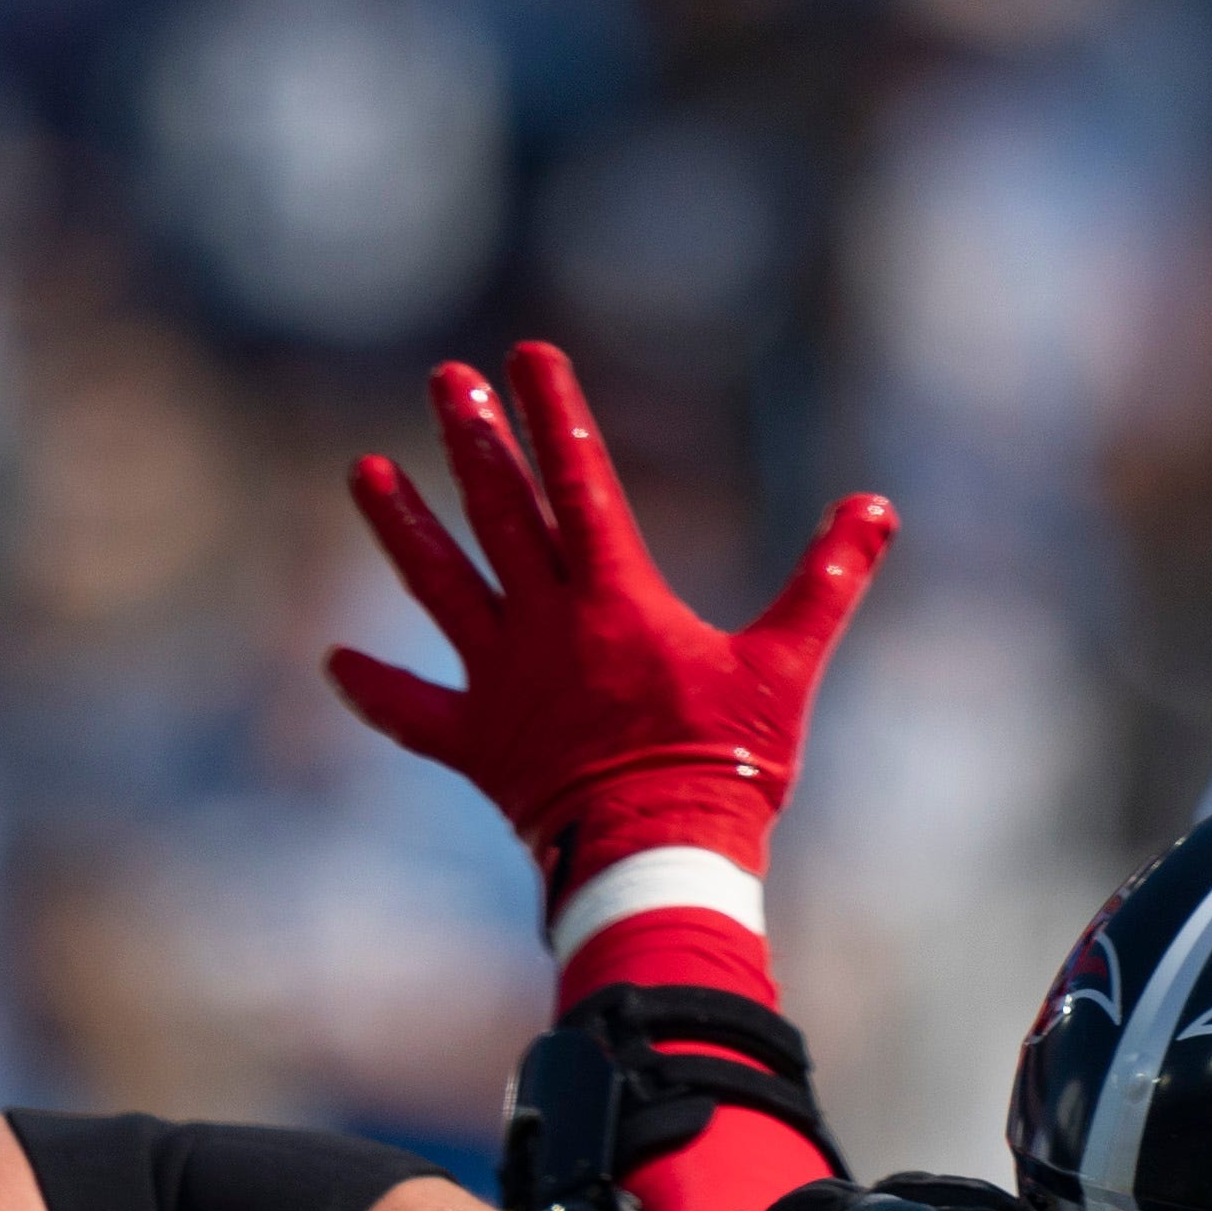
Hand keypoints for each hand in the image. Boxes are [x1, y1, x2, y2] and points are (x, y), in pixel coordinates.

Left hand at [327, 341, 897, 890]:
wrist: (660, 856)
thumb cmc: (731, 763)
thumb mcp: (789, 665)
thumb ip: (828, 581)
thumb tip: (877, 507)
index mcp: (617, 596)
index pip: (580, 479)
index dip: (553, 413)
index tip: (527, 354)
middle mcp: (549, 625)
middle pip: (500, 515)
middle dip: (473, 442)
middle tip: (444, 379)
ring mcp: (505, 683)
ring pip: (442, 589)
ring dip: (402, 529)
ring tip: (365, 471)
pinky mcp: (480, 746)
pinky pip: (416, 713)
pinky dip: (377, 691)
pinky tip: (334, 662)